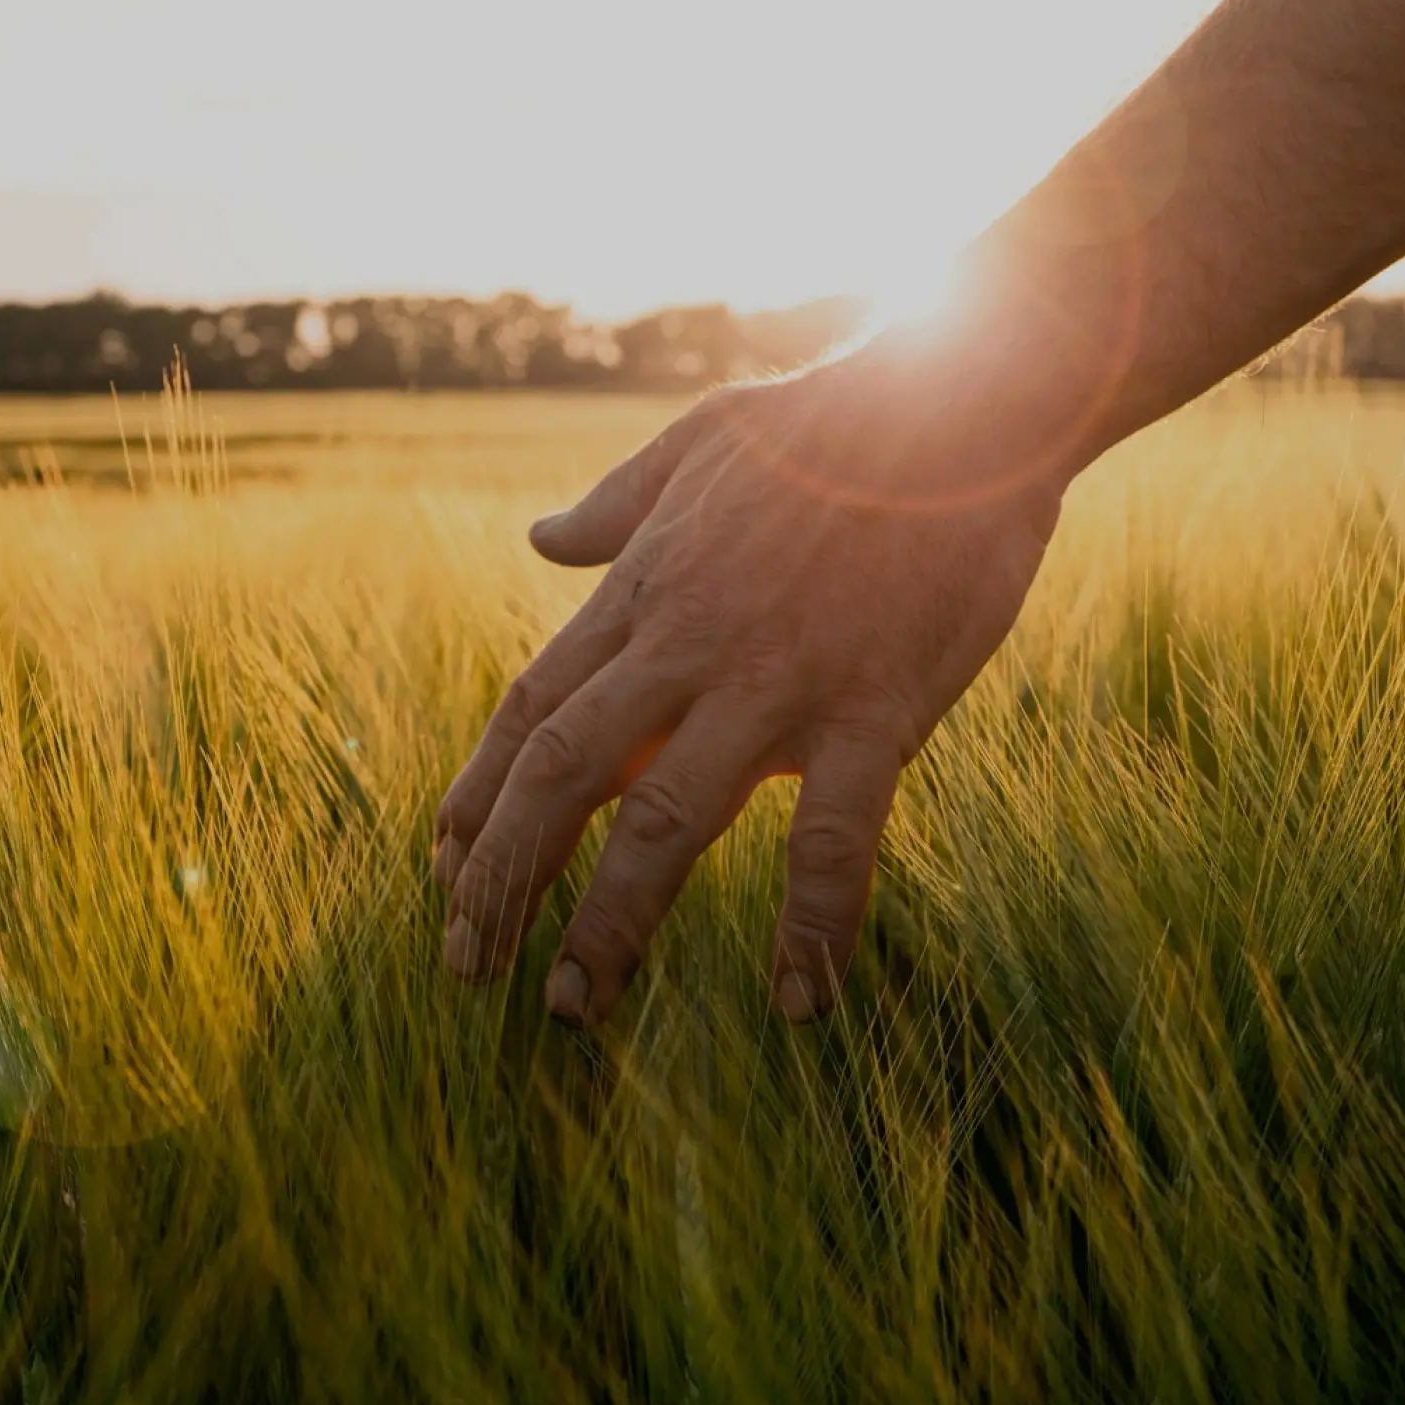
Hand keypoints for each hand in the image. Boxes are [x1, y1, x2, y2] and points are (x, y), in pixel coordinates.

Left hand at [432, 356, 1063, 1027]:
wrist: (965, 396)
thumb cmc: (835, 419)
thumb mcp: (699, 442)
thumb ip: (616, 504)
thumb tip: (541, 538)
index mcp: (645, 593)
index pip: (531, 711)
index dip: (477, 796)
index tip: (440, 866)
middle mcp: (688, 647)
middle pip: (563, 776)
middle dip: (502, 875)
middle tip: (464, 964)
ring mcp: (778, 684)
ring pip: (666, 823)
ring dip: (610, 922)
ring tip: (571, 1007)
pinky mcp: (874, 710)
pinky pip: (834, 839)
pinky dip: (813, 925)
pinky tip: (799, 1004)